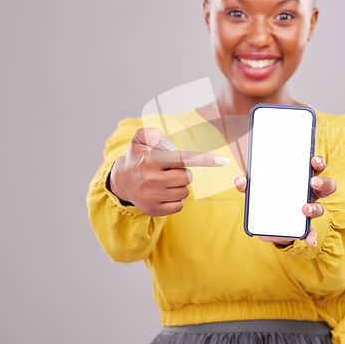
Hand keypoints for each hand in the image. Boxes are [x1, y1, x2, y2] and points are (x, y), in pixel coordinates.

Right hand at [109, 127, 229, 216]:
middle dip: (182, 172)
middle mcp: (151, 179)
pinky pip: (179, 205)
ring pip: (185, 191)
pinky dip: (175, 199)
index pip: (184, 158)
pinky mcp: (153, 210)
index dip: (205, 159)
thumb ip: (154, 133)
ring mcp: (151, 196)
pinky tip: (163, 193)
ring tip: (163, 180)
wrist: (121, 181)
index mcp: (151, 159)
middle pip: (188, 176)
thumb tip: (169, 146)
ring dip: (179, 185)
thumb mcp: (140, 137)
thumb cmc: (138, 156)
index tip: (223, 161)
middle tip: (168, 169)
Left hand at [233, 155, 336, 246]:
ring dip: (315, 208)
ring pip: (321, 208)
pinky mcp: (303, 228)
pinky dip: (311, 236)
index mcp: (300, 180)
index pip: (314, 167)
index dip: (317, 162)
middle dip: (323, 181)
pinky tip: (309, 240)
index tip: (312, 160)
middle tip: (312, 181)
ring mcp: (308, 211)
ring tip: (305, 209)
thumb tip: (239, 180)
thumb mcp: (258, 190)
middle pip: (325, 185)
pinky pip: (311, 232)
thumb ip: (249, 185)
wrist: (268, 225)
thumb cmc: (268, 199)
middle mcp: (309, 194)